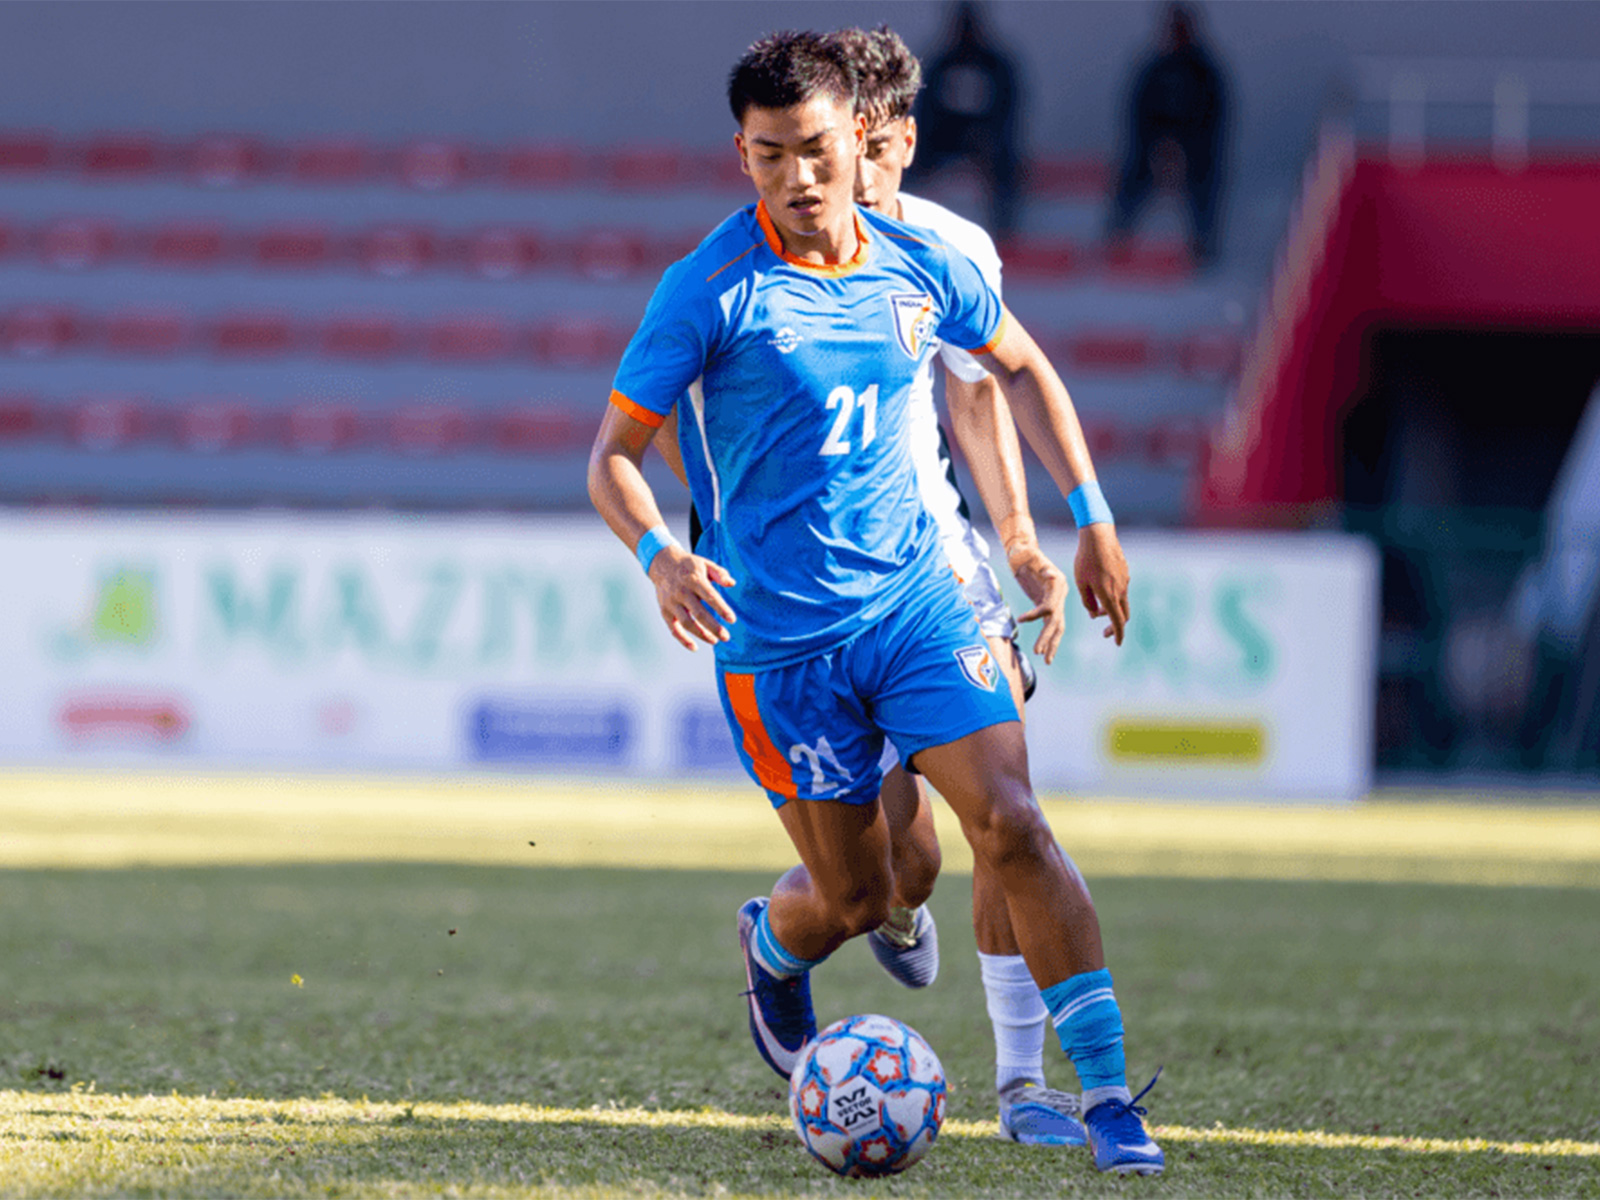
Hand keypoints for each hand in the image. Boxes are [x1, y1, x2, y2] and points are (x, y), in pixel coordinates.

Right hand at [649, 547, 736, 650]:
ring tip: (715, 641)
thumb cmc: (689, 566)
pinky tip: (694, 647)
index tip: (732, 620)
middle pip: (699, 613)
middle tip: (726, 637)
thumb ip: (719, 574)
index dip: (721, 609)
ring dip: (701, 634)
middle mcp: (681, 592)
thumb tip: (732, 584)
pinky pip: (673, 629)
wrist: (662, 563)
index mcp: (694, 580)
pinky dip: (682, 640)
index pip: (709, 596)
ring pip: (686, 623)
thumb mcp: (705, 564)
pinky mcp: (665, 611)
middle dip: (713, 627)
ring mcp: (672, 603)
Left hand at [1007, 542, 1069, 663]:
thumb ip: (1039, 564)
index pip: (1049, 606)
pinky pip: (1051, 626)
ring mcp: (1056, 601)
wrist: (1025, 552)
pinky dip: (1048, 638)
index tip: (1021, 619)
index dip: (1036, 614)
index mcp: (1058, 584)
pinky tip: (1044, 650)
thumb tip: (1049, 573)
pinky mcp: (1049, 606)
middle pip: (1056, 621)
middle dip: (1048, 638)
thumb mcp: (1031, 556)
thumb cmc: (1026, 553)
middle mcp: (1060, 595)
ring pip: (1057, 627)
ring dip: (1051, 644)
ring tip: (1046, 660)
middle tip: (1037, 652)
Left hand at [1073, 524, 1130, 645]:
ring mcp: (1125, 581)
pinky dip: (1113, 597)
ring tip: (1096, 609)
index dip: (1118, 634)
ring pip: (1122, 602)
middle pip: (1123, 615)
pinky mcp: (1125, 572)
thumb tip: (1093, 613)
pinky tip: (1101, 591)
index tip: (1117, 643)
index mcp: (1109, 595)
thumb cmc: (1085, 560)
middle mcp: (1120, 590)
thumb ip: (1087, 601)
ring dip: (1111, 609)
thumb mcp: (1080, 583)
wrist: (1099, 536)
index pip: (1117, 621)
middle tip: (1104, 631)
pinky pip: (1121, 590)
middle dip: (1115, 625)